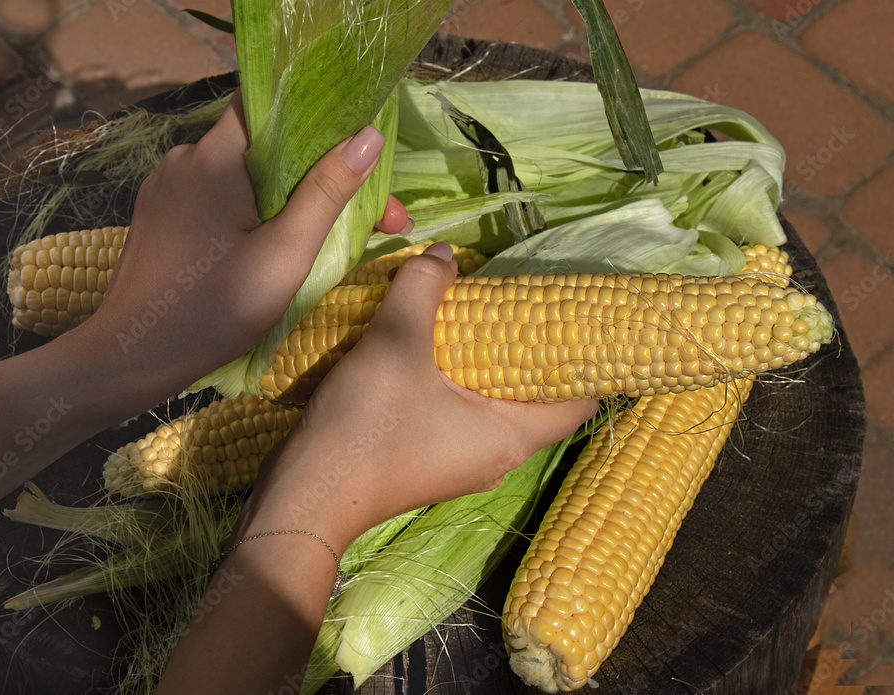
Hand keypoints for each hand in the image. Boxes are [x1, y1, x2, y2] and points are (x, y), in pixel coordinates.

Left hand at [85, 90, 409, 385]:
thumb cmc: (214, 309)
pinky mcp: (157, 217)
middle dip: (315, 174)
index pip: (266, 104)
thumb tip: (369, 137)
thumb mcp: (285, 254)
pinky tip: (266, 246)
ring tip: (322, 236)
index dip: (314, 119)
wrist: (132, 357)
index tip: (355, 152)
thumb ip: (327, 192)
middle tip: (373, 217)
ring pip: (237, 176)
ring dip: (281, 198)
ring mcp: (165, 188)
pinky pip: (213, 199)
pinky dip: (245, 213)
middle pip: (260, 147)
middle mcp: (184, 158)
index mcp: (215, 156)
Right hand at [246, 243, 598, 550]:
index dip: (589, 359)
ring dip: (491, 363)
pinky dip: (461, 381)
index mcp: (509, 437)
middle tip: (520, 302)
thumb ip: (424, 288)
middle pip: (538, 399)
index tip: (574, 315)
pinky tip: (435, 348)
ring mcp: (463, 463)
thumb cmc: (364, 427)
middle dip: (533, 350)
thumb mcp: (396, 344)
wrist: (306, 496)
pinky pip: (465, 415)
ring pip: (497, 405)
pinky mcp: (432, 462)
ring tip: (478, 315)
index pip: (581, 402)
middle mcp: (497, 456)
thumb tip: (444, 253)